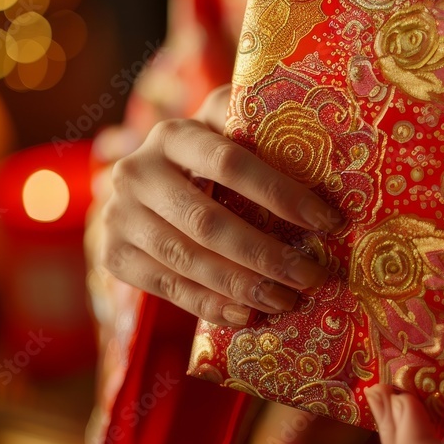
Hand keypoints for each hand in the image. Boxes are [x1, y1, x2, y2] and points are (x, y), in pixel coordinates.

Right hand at [100, 85, 345, 325]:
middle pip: (208, 222)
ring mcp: (120, 216)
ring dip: (243, 286)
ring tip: (287, 300)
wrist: (142, 187)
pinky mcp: (114, 255)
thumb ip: (259, 128)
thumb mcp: (225, 131)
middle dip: (265, 254)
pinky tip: (248, 315)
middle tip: (312, 274)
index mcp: (174, 135)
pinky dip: (211, 306)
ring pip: (187, 260)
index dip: (280, 194)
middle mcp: (138, 172)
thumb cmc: (205, 157)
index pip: (230, 163)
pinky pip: (168, 288)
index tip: (327, 220)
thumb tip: (330, 149)